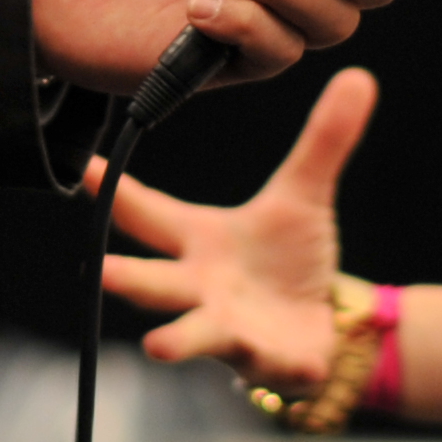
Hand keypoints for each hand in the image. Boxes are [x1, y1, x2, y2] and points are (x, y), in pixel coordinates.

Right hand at [89, 68, 374, 392]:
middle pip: (158, 281)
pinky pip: (276, 364)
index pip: (151, 213)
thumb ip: (323, 141)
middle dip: (130, 278)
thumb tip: (358, 75)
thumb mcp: (304, 195)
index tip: (83, 167)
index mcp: (202, 242)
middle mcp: (203, 287)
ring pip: (197, 335)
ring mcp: (231, 330)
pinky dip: (290, 366)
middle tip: (103, 272)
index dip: (116, 191)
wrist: (318, 325)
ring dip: (178, 340)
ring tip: (159, 346)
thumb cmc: (287, 259)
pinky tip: (305, 365)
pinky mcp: (271, 360)